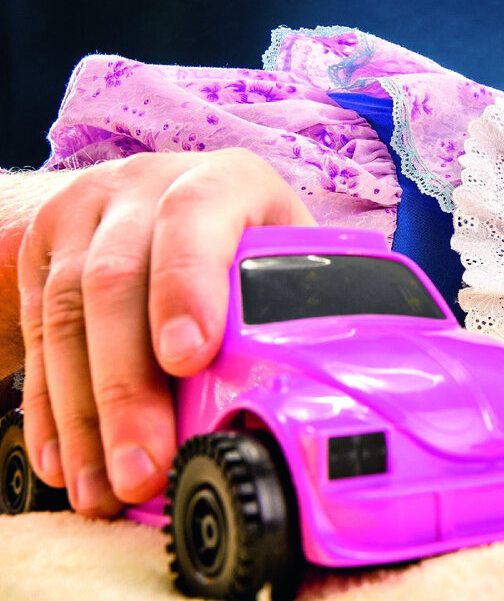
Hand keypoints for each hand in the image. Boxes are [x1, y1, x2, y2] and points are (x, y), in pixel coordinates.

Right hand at [18, 149, 315, 516]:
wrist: (170, 197)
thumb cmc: (256, 240)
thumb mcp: (291, 252)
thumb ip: (299, 305)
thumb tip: (307, 397)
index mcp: (222, 179)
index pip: (193, 219)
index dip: (186, 288)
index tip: (189, 359)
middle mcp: (144, 186)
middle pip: (115, 282)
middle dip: (127, 387)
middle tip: (144, 464)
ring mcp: (85, 216)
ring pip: (65, 316)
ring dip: (83, 416)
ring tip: (103, 486)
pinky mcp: (42, 254)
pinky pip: (35, 337)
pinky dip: (50, 409)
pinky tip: (65, 460)